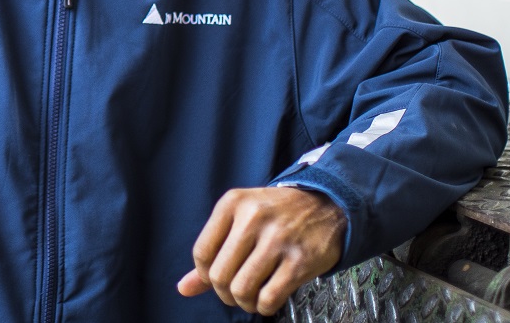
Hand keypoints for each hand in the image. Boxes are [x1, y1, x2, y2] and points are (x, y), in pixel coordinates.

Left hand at [176, 186, 346, 315]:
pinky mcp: (300, 260)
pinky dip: (263, 307)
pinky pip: (269, 298)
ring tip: (250, 297)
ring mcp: (278, 238)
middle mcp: (253, 217)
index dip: (205, 275)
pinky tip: (267, 299)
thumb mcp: (240, 219)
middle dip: (224, 293)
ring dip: (243, 302)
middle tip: (235, 291)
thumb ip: (212, 252)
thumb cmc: (276, 214)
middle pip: (219, 275)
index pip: (202, 253)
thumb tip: (183, 288)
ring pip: (242, 289)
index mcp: (233, 203)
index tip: (216, 278)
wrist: (326, 205)